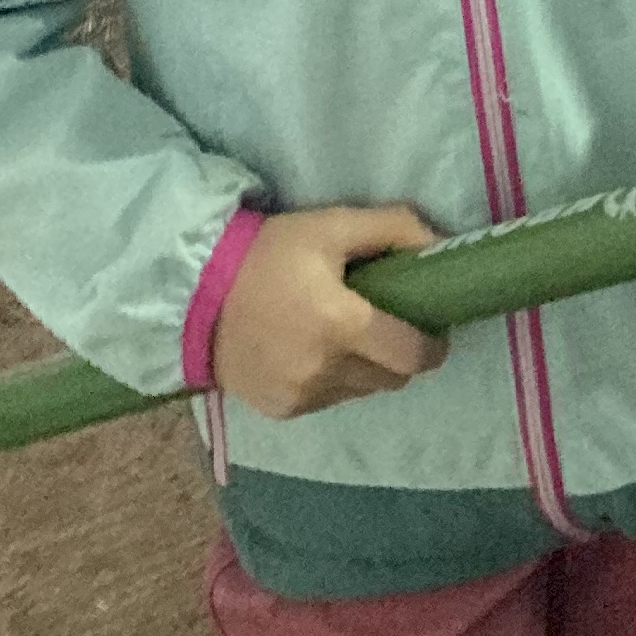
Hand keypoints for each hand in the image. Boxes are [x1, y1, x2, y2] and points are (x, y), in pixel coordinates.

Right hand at [212, 205, 450, 417]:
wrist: (195, 292)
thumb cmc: (269, 254)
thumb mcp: (333, 225)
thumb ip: (395, 229)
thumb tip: (441, 247)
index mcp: (342, 326)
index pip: (412, 355)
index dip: (431, 344)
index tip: (431, 329)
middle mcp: (324, 370)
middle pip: (392, 378)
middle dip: (399, 356)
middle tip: (386, 327)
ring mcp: (301, 396)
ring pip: (361, 392)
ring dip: (365, 370)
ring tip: (344, 338)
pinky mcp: (281, 410)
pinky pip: (328, 401)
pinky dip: (332, 382)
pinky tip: (310, 352)